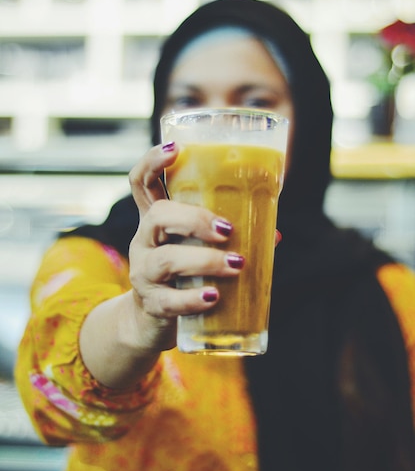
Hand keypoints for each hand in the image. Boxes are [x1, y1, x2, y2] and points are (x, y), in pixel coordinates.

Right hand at [127, 142, 244, 351]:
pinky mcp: (151, 304)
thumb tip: (276, 233)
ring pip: (166, 259)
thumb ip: (229, 238)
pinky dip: (193, 299)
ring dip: (205, 260)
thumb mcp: (197, 249)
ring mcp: (144, 272)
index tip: (177, 148)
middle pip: (157, 215)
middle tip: (227, 229)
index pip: (142, 182)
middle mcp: (144, 241)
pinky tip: (213, 297)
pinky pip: (169, 300)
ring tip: (236, 264)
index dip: (154, 161)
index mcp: (156, 221)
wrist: (153, 321)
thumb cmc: (183, 275)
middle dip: (194, 218)